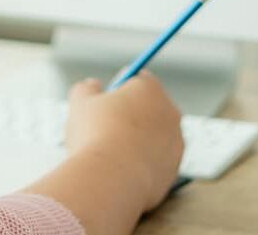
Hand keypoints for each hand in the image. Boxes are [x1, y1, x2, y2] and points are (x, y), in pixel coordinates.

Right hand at [65, 73, 183, 213]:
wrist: (111, 179)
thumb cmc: (95, 135)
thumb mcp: (81, 101)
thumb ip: (87, 88)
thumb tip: (92, 87)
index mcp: (151, 89)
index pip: (139, 79)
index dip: (121, 87)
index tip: (107, 97)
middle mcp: (170, 113)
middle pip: (149, 108)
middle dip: (131, 115)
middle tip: (105, 126)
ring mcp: (176, 144)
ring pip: (154, 137)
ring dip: (138, 140)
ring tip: (112, 152)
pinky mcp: (174, 170)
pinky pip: (155, 162)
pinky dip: (141, 164)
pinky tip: (121, 170)